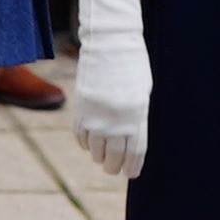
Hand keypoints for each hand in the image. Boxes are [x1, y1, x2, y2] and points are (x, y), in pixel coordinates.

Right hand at [69, 0, 148, 178]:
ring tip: (104, 158)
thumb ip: (136, 119)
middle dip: (115, 166)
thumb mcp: (141, 95)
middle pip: (113, 156)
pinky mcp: (79, 113)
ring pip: (95, 151)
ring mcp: (94, 118)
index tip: (131, 174)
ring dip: (100, 157)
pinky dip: (87, 144)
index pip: (134, 152)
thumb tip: (127, 143)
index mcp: (135, 116)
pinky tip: (92, 142)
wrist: (110, 45)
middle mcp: (114, 121)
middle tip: (115, 169)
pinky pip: (82, 138)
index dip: (132, 166)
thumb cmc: (132, 68)